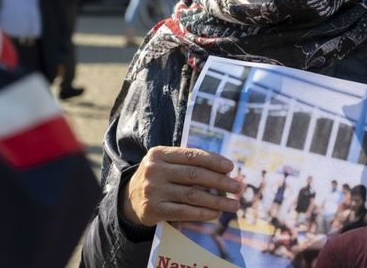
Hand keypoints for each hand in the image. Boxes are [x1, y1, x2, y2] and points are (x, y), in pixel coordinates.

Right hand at [122, 146, 242, 226]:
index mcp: (159, 154)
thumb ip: (189, 162)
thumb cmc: (158, 177)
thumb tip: (224, 168)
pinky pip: (183, 212)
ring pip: (192, 195)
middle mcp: (154, 171)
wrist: (129, 199)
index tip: (231, 167)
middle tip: (237, 187)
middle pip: (194, 175)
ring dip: (216, 201)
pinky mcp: (153, 210)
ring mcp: (153, 191)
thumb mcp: (167, 163)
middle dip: (220, 182)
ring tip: (233, 204)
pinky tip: (216, 214)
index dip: (213, 161)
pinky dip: (202, 213)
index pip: (192, 155)